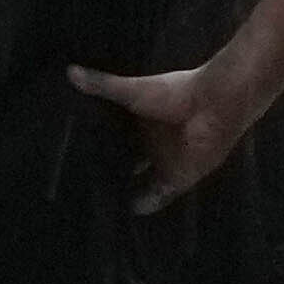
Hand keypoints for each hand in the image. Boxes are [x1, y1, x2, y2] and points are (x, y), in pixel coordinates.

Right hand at [70, 52, 263, 211]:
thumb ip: (103, 85)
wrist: (214, 105)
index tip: (74, 157)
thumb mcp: (132, 90)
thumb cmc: (175, 93)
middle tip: (81, 185)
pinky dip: (144, 204)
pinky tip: (126, 213)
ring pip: (142, 182)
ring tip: (97, 205)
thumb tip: (69, 71)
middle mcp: (152, 144)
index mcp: (142, 121)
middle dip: (111, 171)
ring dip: (126, 191)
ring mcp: (165, 163)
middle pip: (128, 161)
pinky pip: (158, 197)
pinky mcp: (177, 179)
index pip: (117, 138)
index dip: (100, 147)